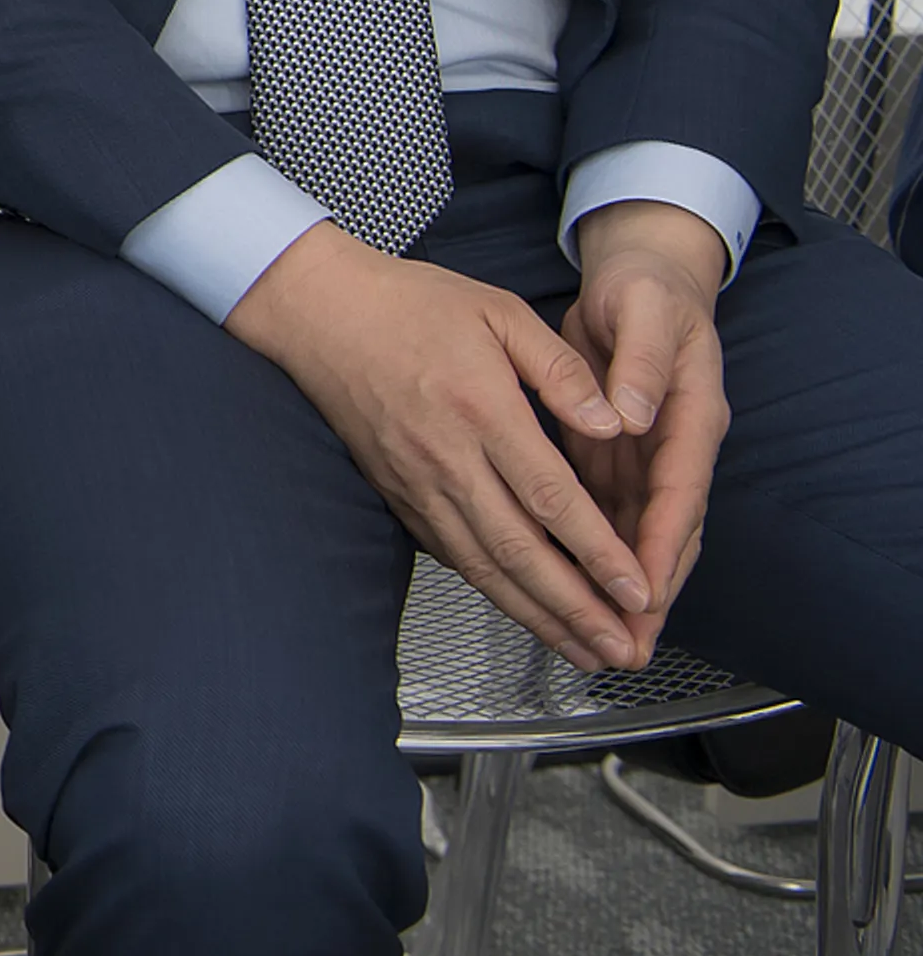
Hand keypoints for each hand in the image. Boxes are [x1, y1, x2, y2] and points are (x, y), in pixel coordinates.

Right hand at [227, 221, 656, 669]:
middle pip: (520, 552)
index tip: (639, 591)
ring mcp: (417, 483)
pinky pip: (451, 553)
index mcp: (482, 410)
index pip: (551, 499)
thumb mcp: (499, 312)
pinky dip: (492, 590)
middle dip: (577, 608)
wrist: (317, 312)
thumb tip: (614, 423)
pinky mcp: (397, 493)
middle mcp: (448, 459)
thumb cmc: (409, 304)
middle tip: (623, 648)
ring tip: (585, 651)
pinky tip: (524, 611)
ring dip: (537, 616)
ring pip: (484, 566)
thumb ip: (561, 369)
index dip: (598, 553)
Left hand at [556, 201, 731, 633]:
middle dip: (648, 590)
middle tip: (626, 642)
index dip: (661, 542)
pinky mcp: (619, 459)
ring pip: (638, 535)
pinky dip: (595, 555)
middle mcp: (674, 447)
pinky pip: (610, 517)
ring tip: (605, 640)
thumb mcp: (644, 311)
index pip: (679, 491)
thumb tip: (632, 416)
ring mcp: (649, 458)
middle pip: (667, 532)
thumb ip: (642, 364)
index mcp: (690, 415)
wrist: (643, 279)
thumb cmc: (645, 291)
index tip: (643, 586)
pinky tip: (574, 589)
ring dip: (623, 587)